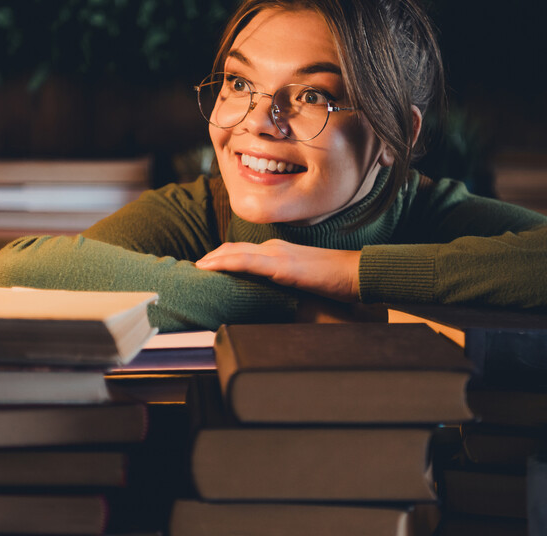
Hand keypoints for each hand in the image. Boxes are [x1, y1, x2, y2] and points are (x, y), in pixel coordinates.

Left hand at [195, 239, 360, 302]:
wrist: (355, 273)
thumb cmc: (334, 280)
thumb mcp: (302, 282)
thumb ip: (283, 285)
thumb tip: (269, 299)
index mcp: (277, 252)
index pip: (241, 253)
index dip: (220, 259)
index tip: (203, 269)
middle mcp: (273, 248)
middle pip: (232, 250)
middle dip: (211, 259)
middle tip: (191, 271)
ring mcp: (277, 254)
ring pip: (235, 253)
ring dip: (213, 259)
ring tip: (194, 269)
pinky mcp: (282, 265)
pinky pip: (247, 262)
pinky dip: (226, 263)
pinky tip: (210, 267)